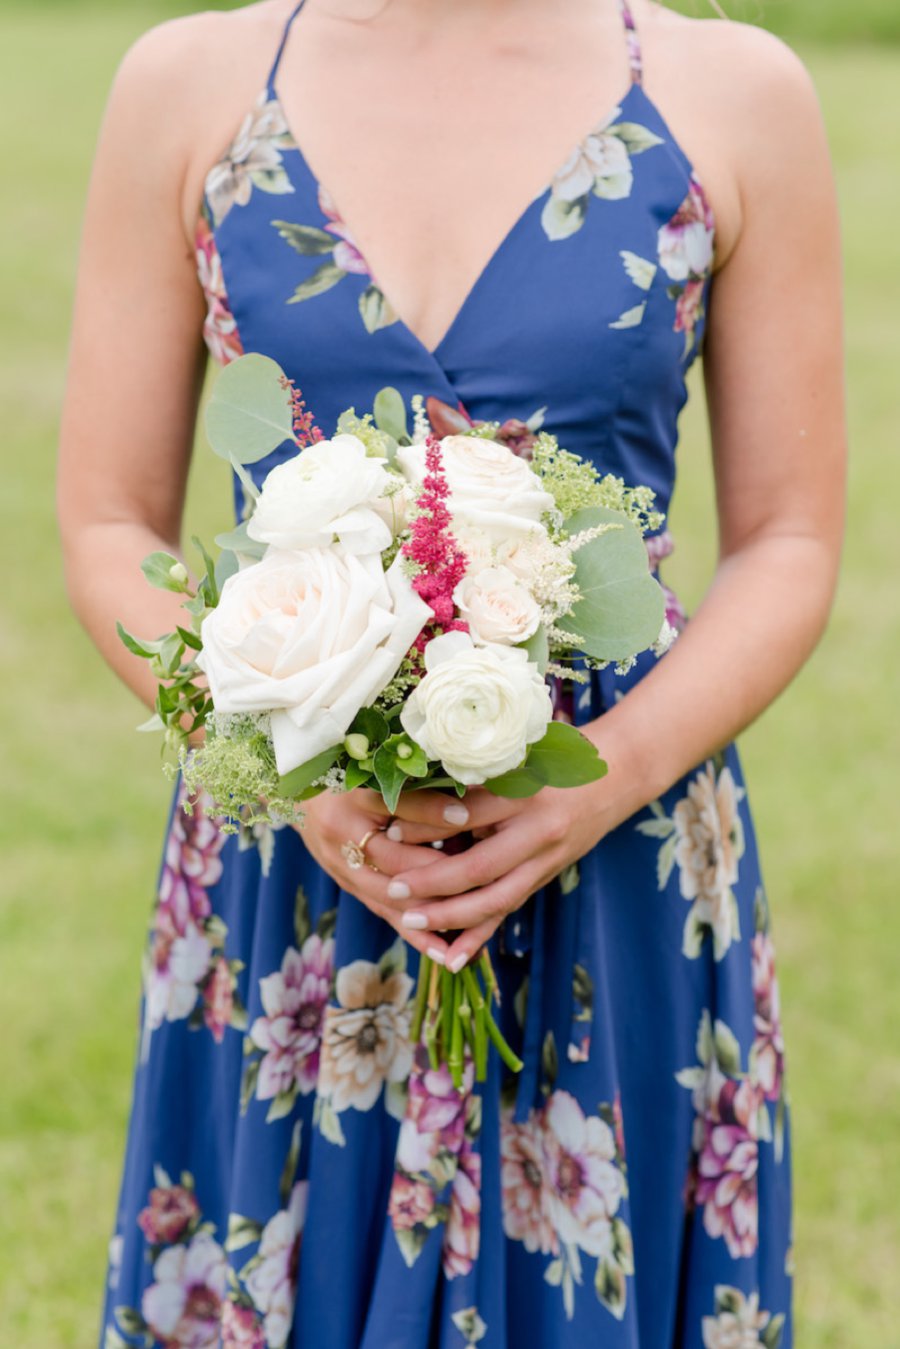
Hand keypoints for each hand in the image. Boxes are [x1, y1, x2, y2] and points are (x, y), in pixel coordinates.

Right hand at [294, 788, 470, 962]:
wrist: (301, 798)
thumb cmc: (350, 777)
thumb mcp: (377, 773)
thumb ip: (416, 784)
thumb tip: (465, 792)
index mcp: (352, 796)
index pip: (397, 805)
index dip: (431, 810)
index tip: (466, 813)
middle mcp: (342, 832)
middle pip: (393, 859)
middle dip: (436, 872)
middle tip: (479, 880)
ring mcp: (341, 865)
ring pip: (389, 895)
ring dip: (429, 910)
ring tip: (469, 923)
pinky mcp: (348, 886)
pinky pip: (384, 913)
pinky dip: (415, 933)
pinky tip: (443, 951)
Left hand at [374, 780, 613, 970]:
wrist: (618, 772)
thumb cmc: (557, 755)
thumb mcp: (516, 758)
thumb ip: (475, 778)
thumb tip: (415, 797)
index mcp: (526, 793)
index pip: (468, 814)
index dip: (427, 824)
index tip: (390, 828)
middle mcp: (539, 831)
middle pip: (480, 867)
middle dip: (432, 882)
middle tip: (393, 889)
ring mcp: (547, 859)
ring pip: (495, 899)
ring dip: (451, 916)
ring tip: (410, 920)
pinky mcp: (547, 876)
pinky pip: (509, 910)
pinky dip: (480, 935)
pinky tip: (453, 958)